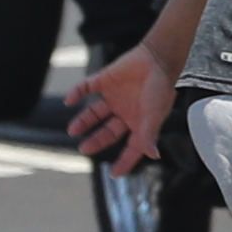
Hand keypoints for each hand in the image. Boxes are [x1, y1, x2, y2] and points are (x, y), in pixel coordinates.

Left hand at [63, 47, 166, 168]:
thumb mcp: (155, 114)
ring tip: (73, 130)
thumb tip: (152, 155)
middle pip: (108, 132)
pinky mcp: (105, 80)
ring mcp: (114, 97)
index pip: (131, 147)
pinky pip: (87, 88)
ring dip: (83, 121)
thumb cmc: (161, 86)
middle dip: (97, 141)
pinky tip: (69, 100)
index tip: (115, 174)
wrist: (157, 57)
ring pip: (94, 113)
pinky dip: (77, 93)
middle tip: (84, 149)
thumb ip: (150, 134)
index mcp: (140, 122)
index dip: (124, 161)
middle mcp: (126, 112)